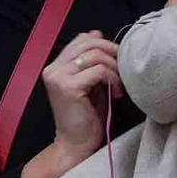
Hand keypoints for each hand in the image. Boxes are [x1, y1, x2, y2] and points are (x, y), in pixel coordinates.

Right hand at [40, 31, 121, 161]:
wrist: (76, 145)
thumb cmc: (85, 117)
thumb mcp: (91, 82)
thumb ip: (92, 60)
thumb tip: (97, 33)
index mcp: (56, 66)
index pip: (81, 40)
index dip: (103, 44)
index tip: (118, 59)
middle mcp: (53, 68)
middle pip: (88, 43)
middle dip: (112, 52)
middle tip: (123, 68)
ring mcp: (58, 77)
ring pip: (95, 55)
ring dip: (114, 68)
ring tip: (119, 85)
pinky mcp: (68, 87)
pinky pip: (99, 71)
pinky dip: (112, 79)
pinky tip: (116, 93)